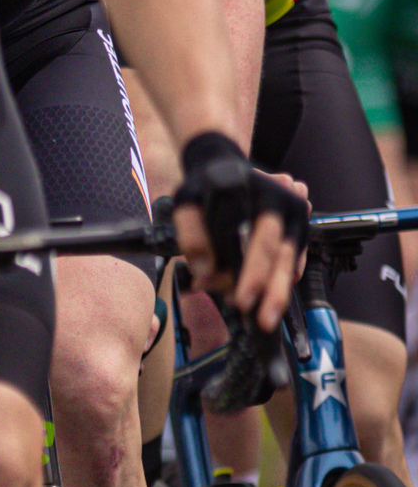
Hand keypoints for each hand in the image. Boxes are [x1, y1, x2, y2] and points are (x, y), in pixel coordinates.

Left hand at [173, 134, 306, 333]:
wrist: (223, 167)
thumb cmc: (205, 188)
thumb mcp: (186, 203)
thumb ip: (191, 235)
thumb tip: (205, 272)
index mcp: (262, 194)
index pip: (260, 240)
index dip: (252, 274)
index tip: (242, 301)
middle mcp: (286, 205)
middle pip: (281, 255)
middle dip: (270, 291)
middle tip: (259, 319)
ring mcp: (297, 219)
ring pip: (291, 263)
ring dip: (276, 293)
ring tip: (262, 318)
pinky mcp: (299, 234)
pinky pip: (295, 264)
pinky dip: (278, 284)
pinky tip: (262, 301)